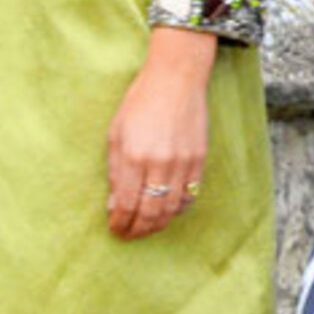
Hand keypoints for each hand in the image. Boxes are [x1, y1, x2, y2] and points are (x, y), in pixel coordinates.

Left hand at [107, 28, 215, 239]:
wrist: (176, 79)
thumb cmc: (140, 102)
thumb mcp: (117, 132)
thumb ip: (116, 171)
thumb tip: (115, 204)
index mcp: (135, 155)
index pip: (127, 204)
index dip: (120, 223)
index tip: (115, 229)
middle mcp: (160, 163)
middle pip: (150, 213)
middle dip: (137, 230)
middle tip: (128, 234)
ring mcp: (183, 162)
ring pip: (171, 209)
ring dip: (156, 224)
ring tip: (145, 226)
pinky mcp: (199, 160)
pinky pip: (189, 196)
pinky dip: (176, 209)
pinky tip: (166, 208)